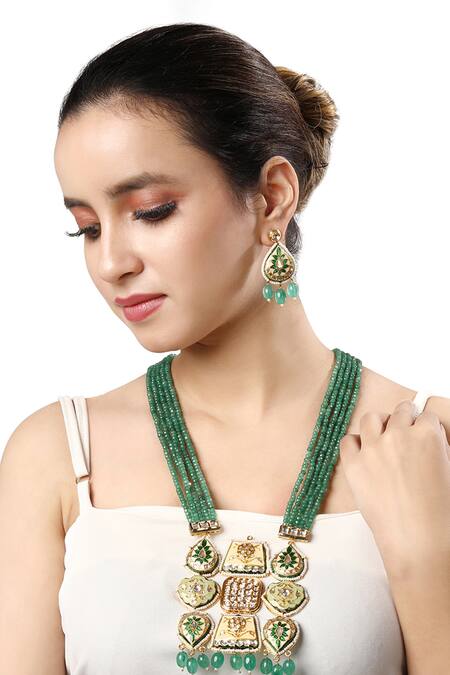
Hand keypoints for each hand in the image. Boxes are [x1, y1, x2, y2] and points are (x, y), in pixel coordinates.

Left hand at [339, 399, 449, 573]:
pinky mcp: (354, 464)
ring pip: (371, 418)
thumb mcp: (448, 471)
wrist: (418, 541)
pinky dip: (355, 443)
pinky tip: (362, 451)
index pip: (425, 416)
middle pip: (399, 411)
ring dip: (378, 423)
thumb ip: (437, 448)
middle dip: (404, 418)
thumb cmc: (440, 513)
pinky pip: (348, 441)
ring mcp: (373, 448)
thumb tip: (428, 437)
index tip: (421, 430)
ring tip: (381, 433)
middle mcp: (399, 435)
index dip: (424, 425)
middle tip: (403, 428)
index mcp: (428, 436)